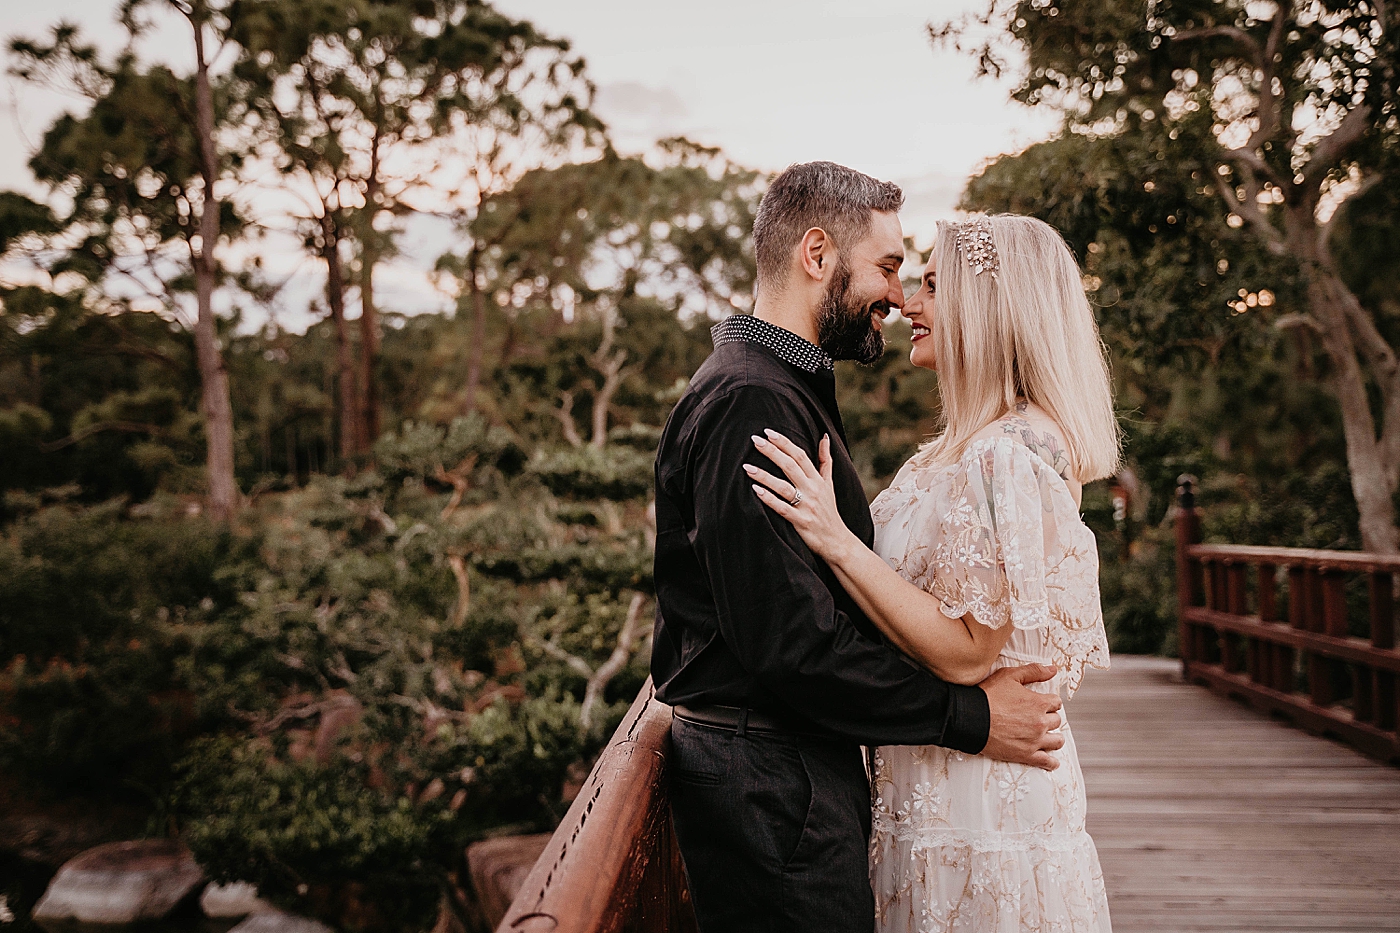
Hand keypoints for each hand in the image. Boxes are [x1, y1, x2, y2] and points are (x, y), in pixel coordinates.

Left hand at [747, 430, 855, 561]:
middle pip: (790, 466)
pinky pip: (782, 508)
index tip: (768, 432)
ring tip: (747, 467)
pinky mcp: (800, 522)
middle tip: (754, 440)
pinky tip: (755, 490)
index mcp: (817, 479)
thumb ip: (825, 461)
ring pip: (784, 487)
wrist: (836, 541)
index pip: (800, 456)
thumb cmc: (829, 511)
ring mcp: (806, 506)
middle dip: (772, 452)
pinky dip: (769, 499)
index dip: (784, 443)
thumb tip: (825, 437)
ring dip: (765, 476)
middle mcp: (812, 490)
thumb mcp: (829, 484)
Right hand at [978, 664, 1064, 770]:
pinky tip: (1051, 760)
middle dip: (1049, 718)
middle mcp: (1040, 722)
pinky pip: (1047, 762)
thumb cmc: (987, 697)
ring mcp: (1035, 740)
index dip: (1049, 702)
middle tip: (1038, 718)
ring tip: (1047, 736)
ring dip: (1054, 738)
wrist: (970, 718)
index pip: (1056, 703)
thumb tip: (1053, 669)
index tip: (1043, 704)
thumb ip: (1034, 671)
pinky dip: (1051, 762)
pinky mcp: (1026, 755)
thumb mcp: (1009, 676)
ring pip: (1057, 741)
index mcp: (1039, 703)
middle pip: (1057, 721)